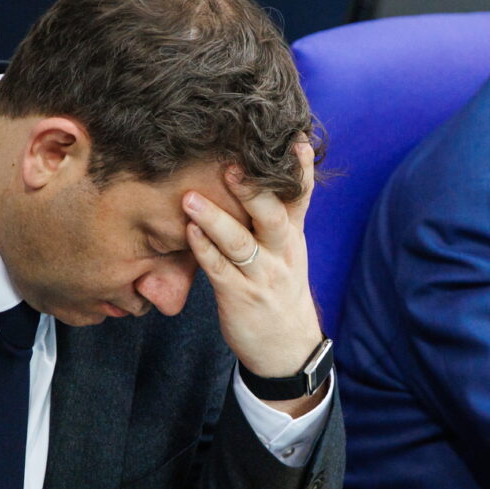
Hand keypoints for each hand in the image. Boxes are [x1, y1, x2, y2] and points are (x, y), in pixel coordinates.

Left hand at [183, 140, 323, 412]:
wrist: (287, 348)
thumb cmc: (278, 289)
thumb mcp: (286, 252)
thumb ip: (273, 218)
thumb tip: (252, 174)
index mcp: (293, 237)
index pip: (301, 197)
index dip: (300, 169)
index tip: (295, 139)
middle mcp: (282, 253)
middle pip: (273, 216)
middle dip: (253, 191)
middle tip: (232, 165)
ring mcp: (262, 276)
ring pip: (241, 243)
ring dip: (215, 219)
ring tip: (190, 198)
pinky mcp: (240, 297)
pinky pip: (220, 271)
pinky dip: (204, 250)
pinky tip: (189, 233)